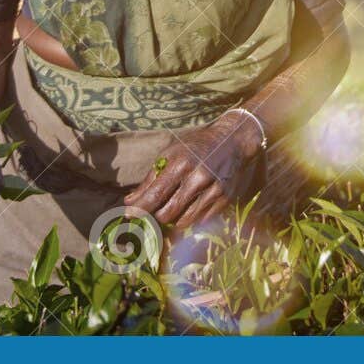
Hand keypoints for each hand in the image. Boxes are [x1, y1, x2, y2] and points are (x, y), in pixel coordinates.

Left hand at [123, 112, 263, 227]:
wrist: (233, 141)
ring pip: (183, 221)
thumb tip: (130, 201)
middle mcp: (198, 178)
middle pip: (167, 214)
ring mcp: (213, 190)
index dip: (140, 209)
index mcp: (180, 163)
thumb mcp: (171, 153)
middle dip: (156, 216)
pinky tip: (189, 207)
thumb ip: (151, 179)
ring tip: (172, 208)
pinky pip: (200, 221)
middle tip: (154, 211)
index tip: (129, 216)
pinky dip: (190, 218)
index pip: (155, 195)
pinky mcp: (224, 200)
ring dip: (173, 219)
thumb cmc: (197, 146)